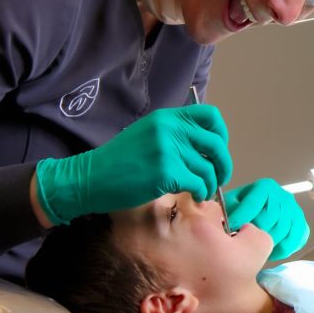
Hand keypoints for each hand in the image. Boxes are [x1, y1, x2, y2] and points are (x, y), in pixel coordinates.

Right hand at [35, 105, 230, 224]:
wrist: (89, 178)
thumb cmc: (117, 162)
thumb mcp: (147, 135)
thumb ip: (173, 134)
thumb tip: (204, 148)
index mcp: (167, 118)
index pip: (211, 116)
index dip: (222, 134)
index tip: (217, 151)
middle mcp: (170, 129)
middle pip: (215, 144)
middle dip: (223, 164)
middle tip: (219, 177)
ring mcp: (168, 150)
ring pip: (208, 168)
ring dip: (210, 183)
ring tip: (203, 191)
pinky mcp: (166, 172)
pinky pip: (198, 183)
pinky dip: (201, 192)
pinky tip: (194, 196)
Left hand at [224, 178, 309, 259]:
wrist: (258, 215)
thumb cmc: (241, 211)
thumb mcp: (230, 204)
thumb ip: (225, 208)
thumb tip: (217, 216)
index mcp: (265, 187)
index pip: (254, 203)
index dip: (241, 218)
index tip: (230, 230)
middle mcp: (283, 196)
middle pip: (268, 219)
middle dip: (252, 233)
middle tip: (241, 241)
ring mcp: (295, 211)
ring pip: (281, 231)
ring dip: (265, 242)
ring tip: (254, 248)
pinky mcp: (301, 225)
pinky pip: (294, 240)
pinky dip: (281, 249)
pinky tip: (270, 251)